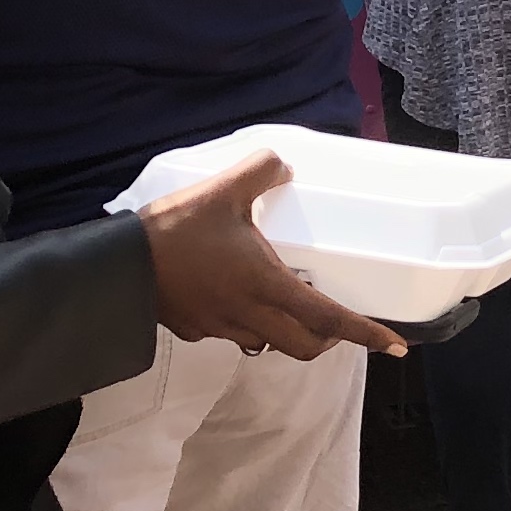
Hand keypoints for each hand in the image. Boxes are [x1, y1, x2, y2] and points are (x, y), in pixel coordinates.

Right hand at [139, 151, 406, 361]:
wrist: (115, 266)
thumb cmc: (175, 231)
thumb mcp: (223, 191)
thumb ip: (260, 173)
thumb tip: (283, 163)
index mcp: (267, 287)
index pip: (328, 319)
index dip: (365, 334)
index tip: (395, 345)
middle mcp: (249, 316)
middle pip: (303, 346)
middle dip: (327, 340)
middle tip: (336, 322)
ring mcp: (220, 328)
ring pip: (268, 343)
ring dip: (288, 333)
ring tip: (289, 304)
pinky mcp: (194, 330)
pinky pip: (233, 335)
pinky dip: (249, 325)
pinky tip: (238, 299)